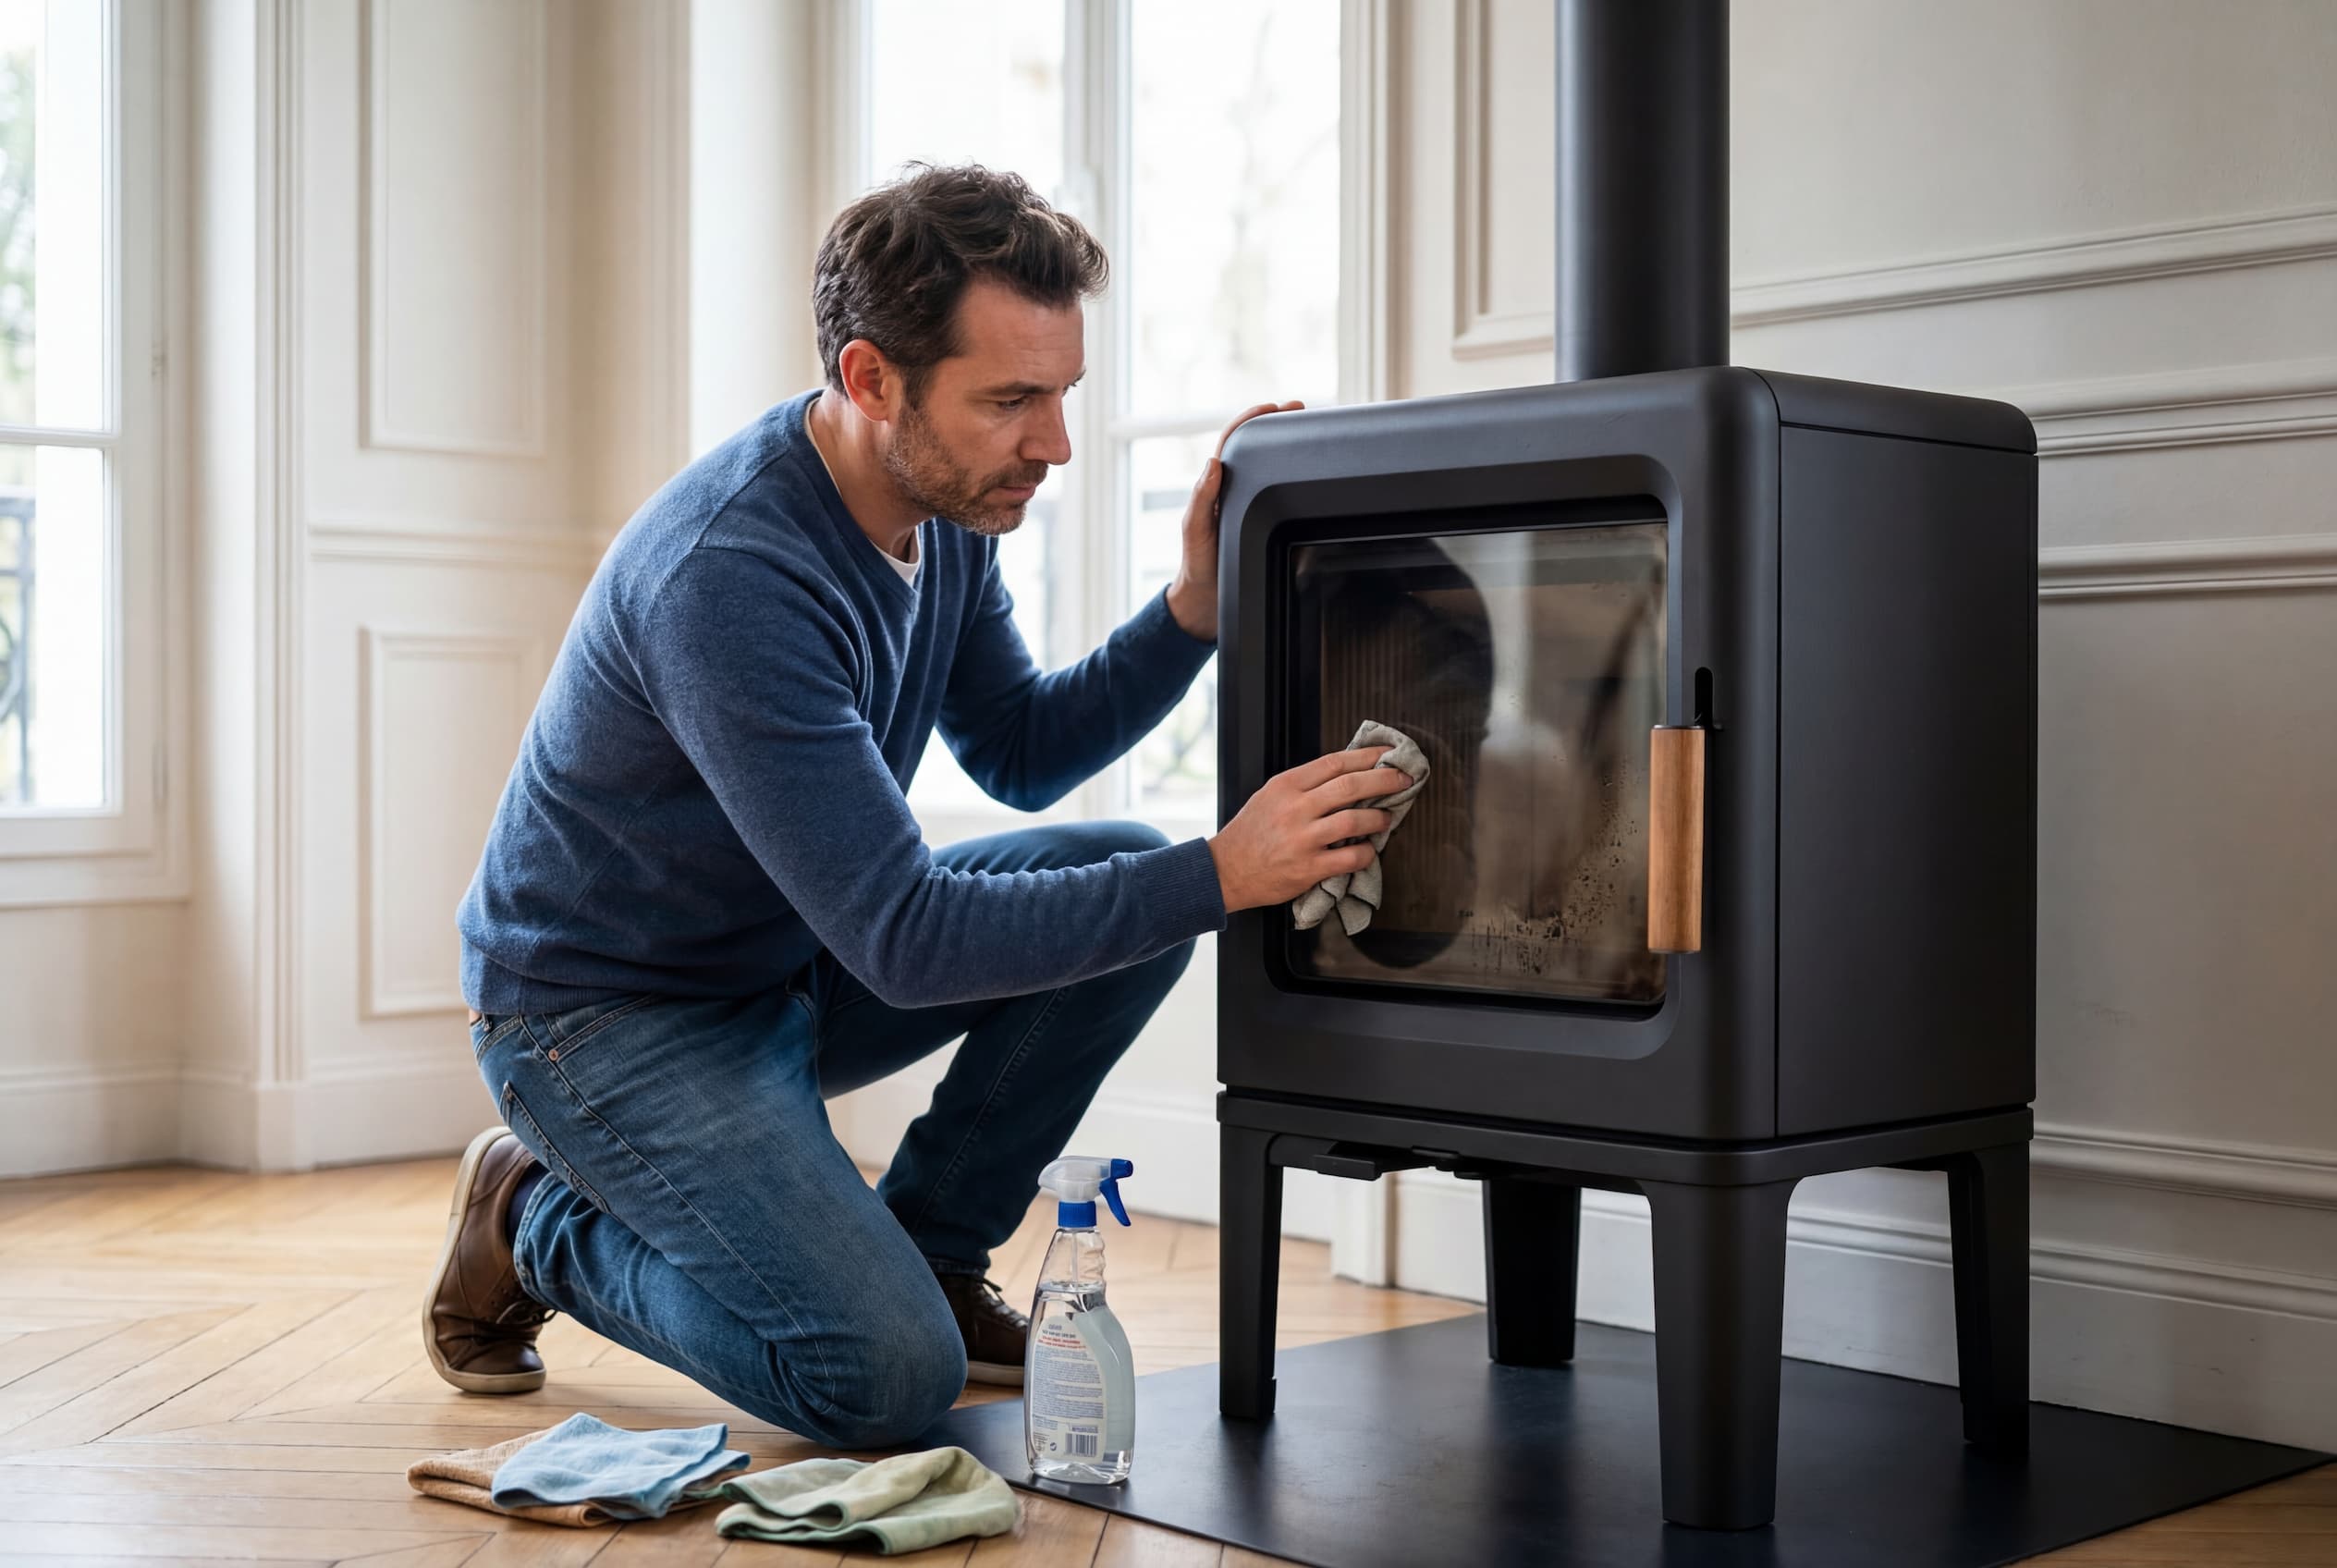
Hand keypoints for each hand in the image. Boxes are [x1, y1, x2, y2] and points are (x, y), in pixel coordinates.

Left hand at [1164, 400, 1304, 641]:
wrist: (1209, 601)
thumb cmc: (1199, 565)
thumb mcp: (1195, 530)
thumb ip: (1201, 498)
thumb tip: (1212, 463)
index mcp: (1216, 486)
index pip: (1233, 442)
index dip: (1251, 421)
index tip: (1273, 407)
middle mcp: (1234, 491)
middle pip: (1255, 447)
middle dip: (1276, 422)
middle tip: (1300, 408)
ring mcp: (1250, 506)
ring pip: (1269, 468)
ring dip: (1288, 445)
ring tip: (1310, 426)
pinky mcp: (1265, 523)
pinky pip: (1280, 494)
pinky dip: (1294, 477)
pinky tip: (1312, 471)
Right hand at [1207, 746, 1413, 912]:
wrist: (1226, 870)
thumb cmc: (1251, 833)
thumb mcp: (1270, 797)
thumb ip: (1303, 785)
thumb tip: (1346, 773)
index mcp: (1286, 786)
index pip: (1334, 763)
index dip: (1366, 757)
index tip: (1387, 755)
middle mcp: (1295, 809)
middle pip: (1350, 786)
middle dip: (1384, 780)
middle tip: (1403, 779)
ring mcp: (1302, 839)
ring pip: (1354, 820)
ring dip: (1379, 818)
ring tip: (1387, 818)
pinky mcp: (1308, 868)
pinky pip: (1350, 857)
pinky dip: (1367, 852)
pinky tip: (1369, 850)